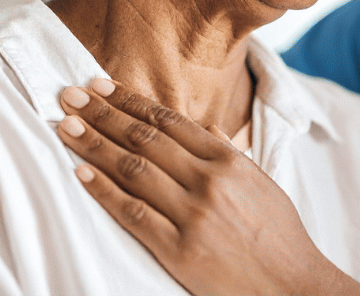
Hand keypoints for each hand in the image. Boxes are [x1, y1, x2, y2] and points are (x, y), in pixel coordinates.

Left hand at [57, 78, 359, 295]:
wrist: (293, 284)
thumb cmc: (279, 235)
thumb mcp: (260, 182)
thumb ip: (228, 153)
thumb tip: (204, 126)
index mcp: (228, 160)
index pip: (169, 121)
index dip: (131, 101)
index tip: (103, 84)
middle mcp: (209, 181)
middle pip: (145, 138)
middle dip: (103, 113)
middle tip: (71, 94)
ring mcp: (193, 215)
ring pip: (133, 169)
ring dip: (94, 144)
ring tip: (66, 125)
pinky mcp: (179, 250)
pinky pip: (132, 214)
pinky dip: (103, 191)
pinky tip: (81, 173)